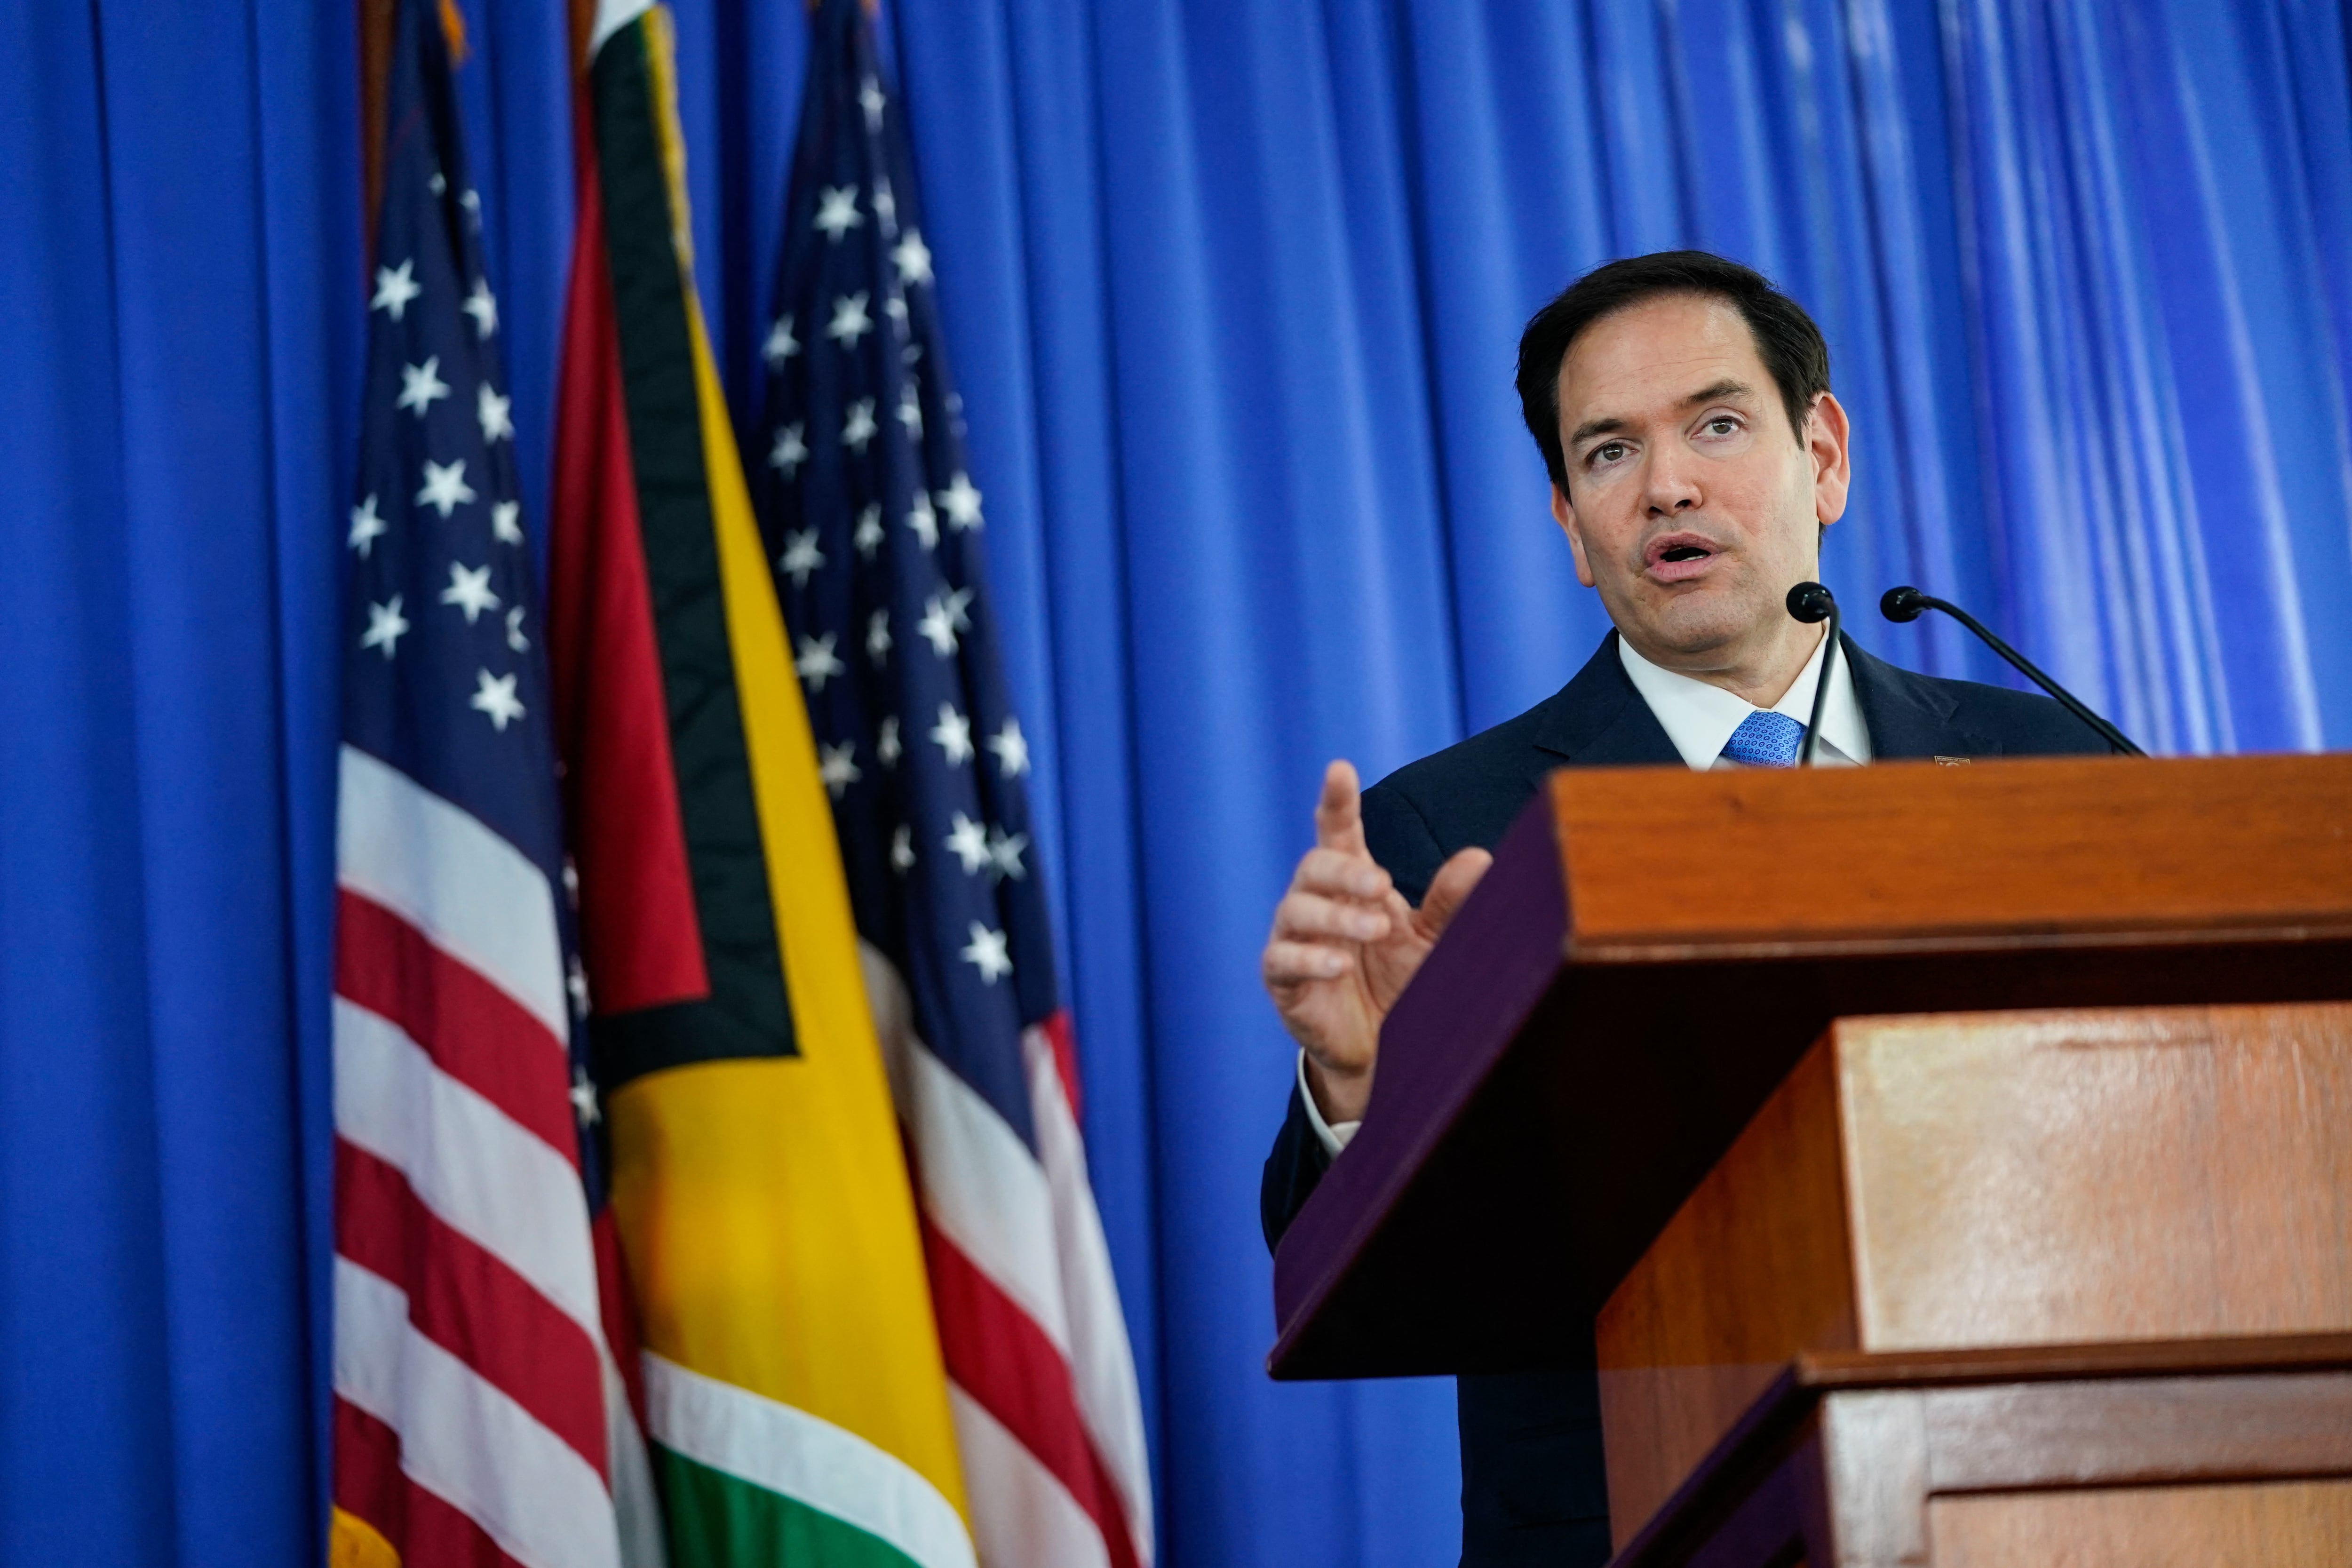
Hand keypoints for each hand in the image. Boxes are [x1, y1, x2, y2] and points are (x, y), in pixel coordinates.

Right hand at [1260, 760, 1492, 1124]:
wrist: (1383, 1052)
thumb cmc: (1404, 984)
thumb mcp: (1433, 940)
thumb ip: (1450, 902)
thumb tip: (1480, 857)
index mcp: (1352, 884)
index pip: (1338, 832)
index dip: (1337, 801)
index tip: (1339, 769)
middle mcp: (1317, 902)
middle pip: (1314, 865)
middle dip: (1345, 871)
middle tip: (1380, 885)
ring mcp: (1294, 939)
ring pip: (1296, 908)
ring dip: (1336, 915)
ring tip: (1374, 930)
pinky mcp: (1282, 979)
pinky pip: (1282, 959)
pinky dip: (1310, 959)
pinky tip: (1338, 966)